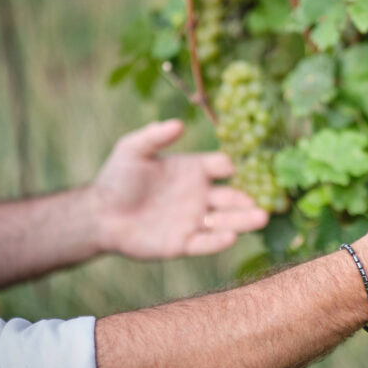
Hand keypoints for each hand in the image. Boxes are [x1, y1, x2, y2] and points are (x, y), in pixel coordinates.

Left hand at [90, 120, 268, 258]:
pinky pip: (205, 243)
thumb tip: (179, 124)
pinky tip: (231, 236)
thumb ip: (154, 136)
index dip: (231, 165)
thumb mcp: (132, 150)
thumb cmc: (117, 178)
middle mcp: (200, 195)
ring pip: (226, 220)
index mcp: (194, 170)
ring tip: (262, 218)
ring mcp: (194, 219)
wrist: (99, 215)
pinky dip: (218, 241)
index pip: (221, 166)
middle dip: (249, 196)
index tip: (239, 165)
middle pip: (232, 195)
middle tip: (268, 197)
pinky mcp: (183, 243)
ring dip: (243, 219)